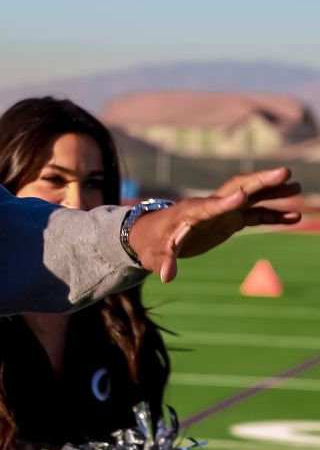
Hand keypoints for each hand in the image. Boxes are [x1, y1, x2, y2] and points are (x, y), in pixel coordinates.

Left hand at [128, 167, 302, 282]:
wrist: (152, 235)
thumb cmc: (152, 243)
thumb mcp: (155, 255)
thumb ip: (163, 263)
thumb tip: (166, 276)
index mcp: (190, 212)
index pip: (209, 205)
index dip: (224, 202)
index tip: (242, 196)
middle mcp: (209, 206)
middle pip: (237, 189)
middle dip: (260, 181)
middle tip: (285, 172)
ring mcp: (222, 212)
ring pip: (251, 198)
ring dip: (273, 193)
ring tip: (298, 187)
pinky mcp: (229, 220)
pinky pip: (255, 215)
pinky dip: (273, 215)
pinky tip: (293, 217)